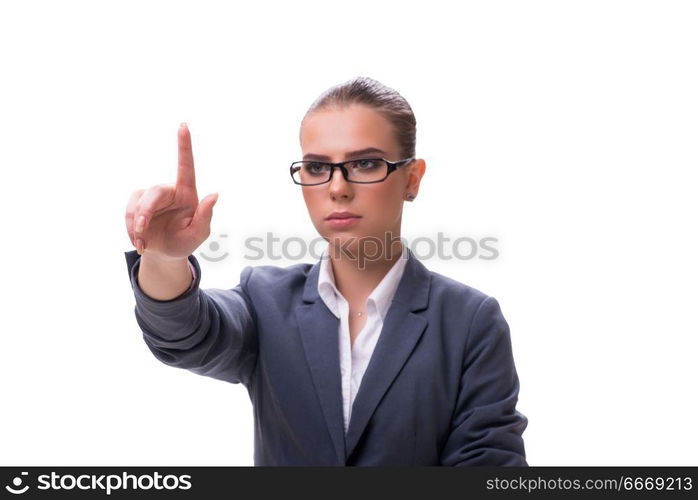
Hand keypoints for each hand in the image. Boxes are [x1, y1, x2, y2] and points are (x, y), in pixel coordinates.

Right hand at [125, 123, 218, 261]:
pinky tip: (139, 242)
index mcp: (188, 194)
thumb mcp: (198, 234)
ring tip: (143, 243)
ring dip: (136, 225)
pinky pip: (129, 212)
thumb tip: (215, 195)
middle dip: (144, 212)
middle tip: (141, 231)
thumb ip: (205, 216)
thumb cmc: (185, 241)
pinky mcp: (137, 203)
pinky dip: (131, 230)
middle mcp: (170, 191)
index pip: (186, 166)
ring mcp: (152, 196)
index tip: (183, 126)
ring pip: (137, 203)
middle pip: (153, 192)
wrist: (165, 254)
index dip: (184, 146)